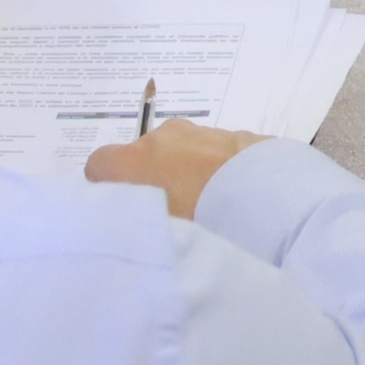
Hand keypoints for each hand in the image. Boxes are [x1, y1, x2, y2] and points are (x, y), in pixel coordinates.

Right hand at [85, 118, 266, 218]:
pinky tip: (232, 195)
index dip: (108, 186)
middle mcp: (161, 137)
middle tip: (173, 213)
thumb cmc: (198, 220)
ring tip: (209, 207)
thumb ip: (139, 223)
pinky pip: (213, 153)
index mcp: (132, 161)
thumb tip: (135, 224)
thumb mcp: (157, 233)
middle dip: (153, 179)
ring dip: (187, 173)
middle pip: (144, 157)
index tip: (127, 209)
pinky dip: (215, 169)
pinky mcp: (234, 133)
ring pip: (181, 153)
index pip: (99, 164)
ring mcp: (199, 132)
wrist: (265, 196)